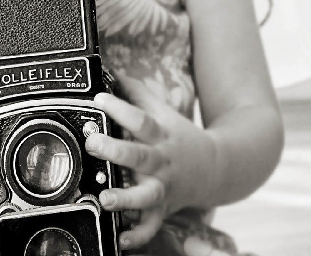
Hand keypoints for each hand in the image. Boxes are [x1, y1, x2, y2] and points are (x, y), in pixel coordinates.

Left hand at [85, 73, 217, 250]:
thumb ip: (138, 93)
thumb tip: (112, 71)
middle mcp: (161, 162)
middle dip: (115, 149)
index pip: (140, 118)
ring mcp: (163, 187)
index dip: (120, 107)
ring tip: (104, 198)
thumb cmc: (181, 137)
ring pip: (145, 194)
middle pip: (138, 155)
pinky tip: (120, 239)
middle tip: (92, 142)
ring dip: (125, 198)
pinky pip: (150, 227)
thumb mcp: (164, 112)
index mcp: (160, 136)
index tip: (99, 98)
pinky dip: (137, 236)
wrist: (217, 168)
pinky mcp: (163, 210)